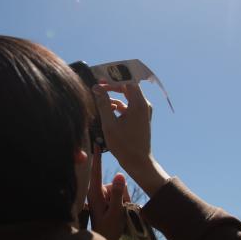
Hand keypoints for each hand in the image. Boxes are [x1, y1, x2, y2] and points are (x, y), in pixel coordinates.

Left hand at [86, 151, 127, 239]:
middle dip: (120, 194)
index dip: (97, 158)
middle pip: (113, 184)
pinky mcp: (103, 202)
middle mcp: (96, 194)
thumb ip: (118, 193)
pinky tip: (118, 214)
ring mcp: (99, 198)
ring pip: (116, 190)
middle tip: (120, 210)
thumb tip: (120, 174)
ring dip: (121, 200)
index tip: (97, 144)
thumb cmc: (108, 229)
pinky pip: (116, 196)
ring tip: (118, 214)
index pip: (96, 172)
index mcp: (95, 194)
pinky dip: (120, 203)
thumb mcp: (116, 212)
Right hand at [91, 81, 170, 195]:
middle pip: (128, 87)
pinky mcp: (141, 117)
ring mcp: (143, 111)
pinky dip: (119, 105)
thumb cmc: (124, 145)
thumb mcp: (109, 124)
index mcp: (139, 104)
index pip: (127, 81)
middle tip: (97, 86)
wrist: (138, 161)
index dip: (113, 78)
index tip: (99, 79)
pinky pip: (129, 104)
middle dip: (112, 85)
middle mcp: (144, 105)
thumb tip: (96, 88)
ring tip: (99, 98)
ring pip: (128, 96)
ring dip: (114, 96)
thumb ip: (103, 104)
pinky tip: (108, 110)